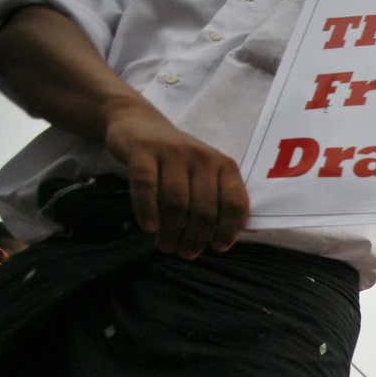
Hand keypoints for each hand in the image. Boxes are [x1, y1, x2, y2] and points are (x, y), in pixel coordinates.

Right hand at [103, 98, 249, 257]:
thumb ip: (220, 200)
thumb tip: (237, 236)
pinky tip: (149, 227)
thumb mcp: (206, 174)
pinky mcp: (143, 150)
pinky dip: (147, 209)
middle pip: (204, 208)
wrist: (138, 123)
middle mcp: (202, 157)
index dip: (229, 229)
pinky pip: (146, 185)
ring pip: (176, 201)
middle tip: (185, 253)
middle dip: (196, 238)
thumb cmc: (178, 160)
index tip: (219, 247)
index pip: (235, 202)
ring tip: (166, 246)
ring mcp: (172, 152)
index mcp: (224, 166)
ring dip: (172, 231)